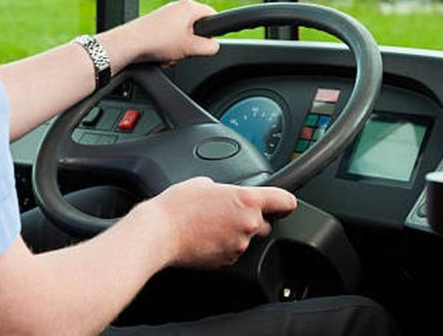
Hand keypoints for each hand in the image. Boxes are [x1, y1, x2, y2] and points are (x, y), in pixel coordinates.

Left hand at [97, 0, 219, 69]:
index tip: (206, 44)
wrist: (130, 44)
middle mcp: (178, 6)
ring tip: (169, 53)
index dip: (213, 32)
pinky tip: (161, 54)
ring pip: (183, 35)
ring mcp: (166, 14)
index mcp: (189, 6)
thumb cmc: (157, 41)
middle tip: (184, 50)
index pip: (213, 16)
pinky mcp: (157, 24)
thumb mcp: (192, 48)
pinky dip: (168, 47)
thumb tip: (214, 46)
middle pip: (197, 28)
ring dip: (179, 49)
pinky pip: (171, 37)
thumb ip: (210, 47)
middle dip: (192, 44)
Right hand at [141, 177, 296, 268]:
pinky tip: (204, 237)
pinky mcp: (226, 261)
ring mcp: (238, 245)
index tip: (284, 204)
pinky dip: (222, 245)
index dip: (285, 202)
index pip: (285, 201)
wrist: (157, 233)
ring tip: (209, 224)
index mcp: (247, 200)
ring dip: (234, 232)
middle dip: (251, 218)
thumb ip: (225, 189)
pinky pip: (232, 251)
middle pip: (264, 223)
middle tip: (227, 212)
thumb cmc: (176, 206)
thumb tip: (226, 195)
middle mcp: (248, 224)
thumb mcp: (203, 183)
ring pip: (246, 238)